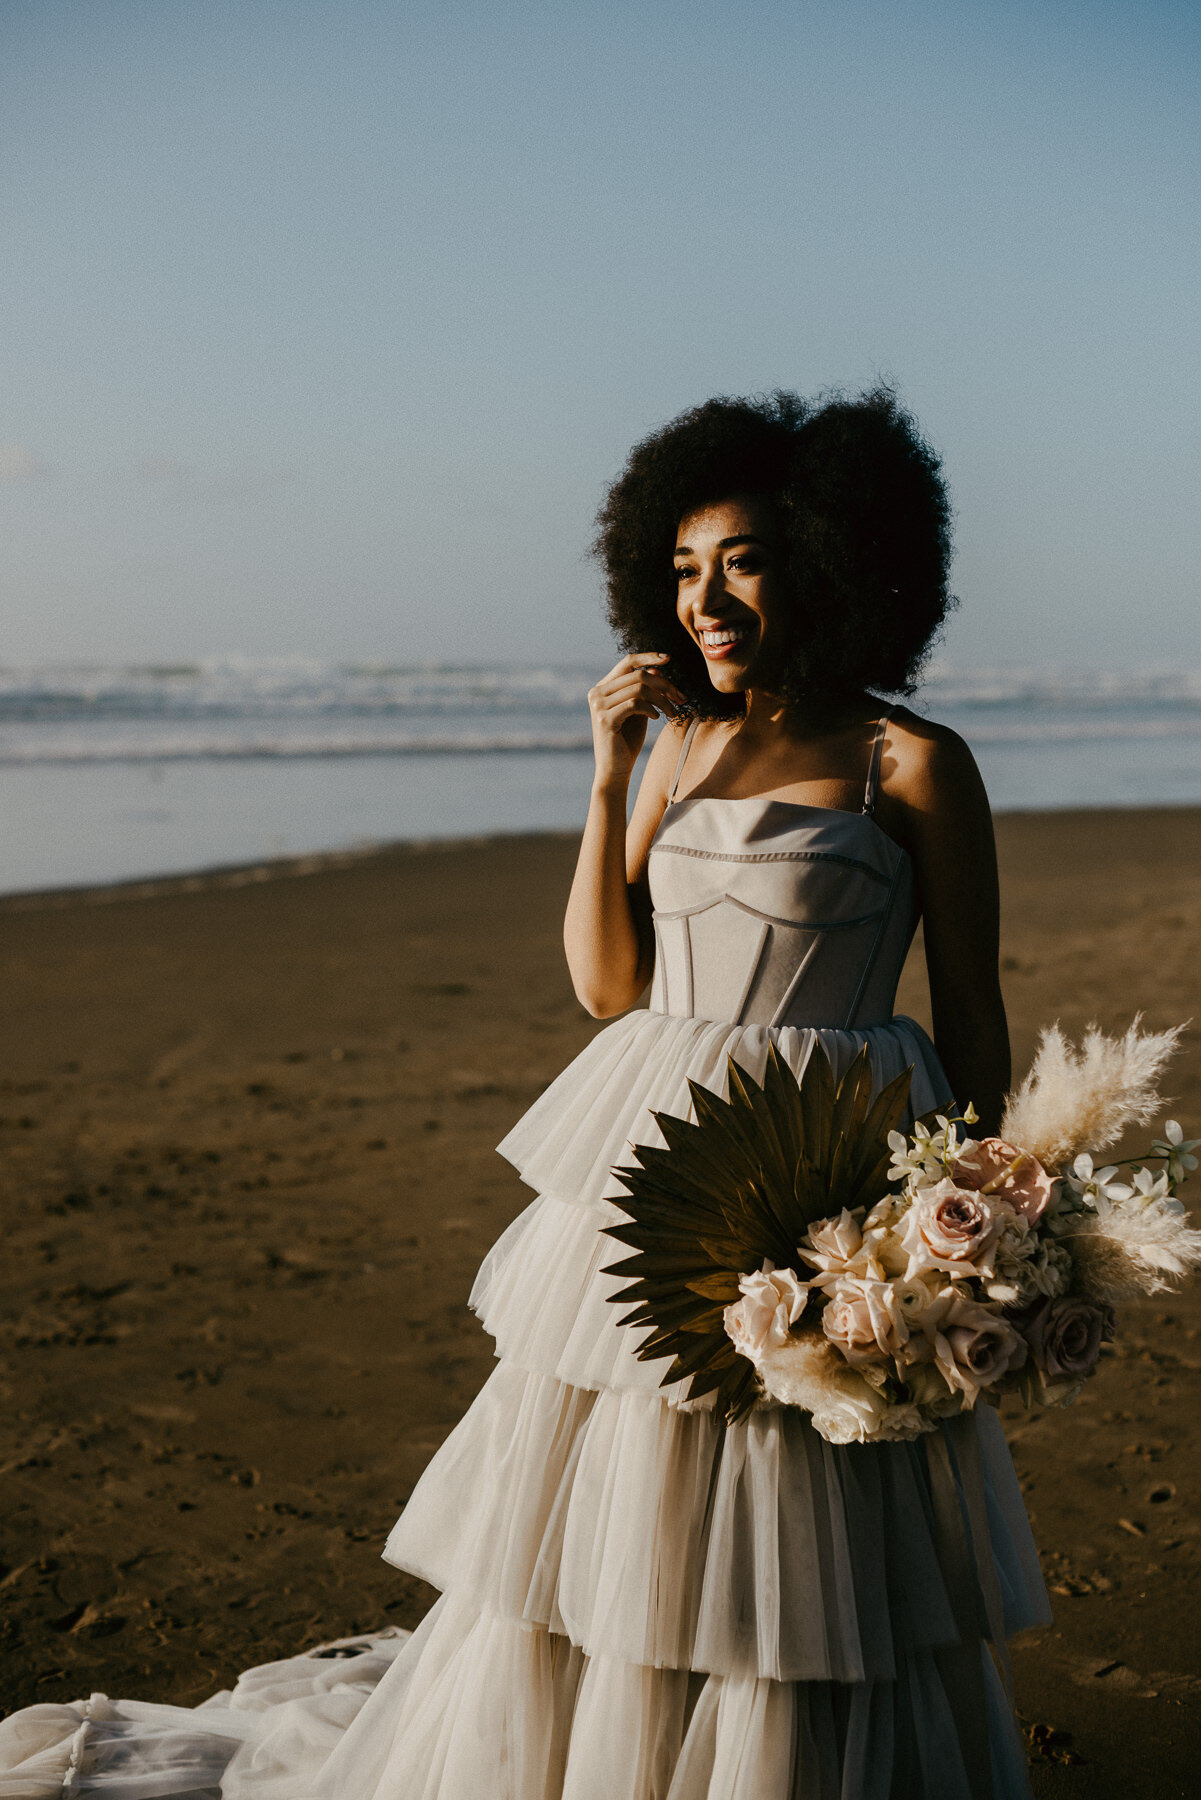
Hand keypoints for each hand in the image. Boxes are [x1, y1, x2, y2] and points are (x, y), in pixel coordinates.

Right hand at [587, 653, 684, 788]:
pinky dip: (650, 708)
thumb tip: (656, 669)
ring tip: (671, 712)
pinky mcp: (605, 719)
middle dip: (664, 684)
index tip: (668, 659)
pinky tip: (655, 718)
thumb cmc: (627, 740)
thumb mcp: (639, 711)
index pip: (627, 662)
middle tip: (680, 697)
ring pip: (639, 688)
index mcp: (603, 688)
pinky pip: (635, 703)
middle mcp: (597, 693)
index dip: (648, 657)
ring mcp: (599, 706)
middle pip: (638, 675)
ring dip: (662, 699)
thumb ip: (644, 690)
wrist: (615, 769)